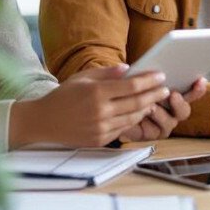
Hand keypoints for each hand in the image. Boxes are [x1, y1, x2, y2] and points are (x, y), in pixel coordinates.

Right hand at [9, 66, 169, 148]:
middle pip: (137, 103)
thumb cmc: (63, 96)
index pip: (132, 86)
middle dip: (155, 95)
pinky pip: (122, 129)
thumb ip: (107, 73)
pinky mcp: (99, 140)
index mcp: (97, 93)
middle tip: (166, 88)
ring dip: (146, 108)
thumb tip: (129, 69)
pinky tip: (139, 113)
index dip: (150, 80)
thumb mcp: (83, 78)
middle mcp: (100, 112)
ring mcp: (100, 128)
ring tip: (154, 100)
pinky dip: (133, 120)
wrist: (43, 122)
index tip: (161, 75)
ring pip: (133, 118)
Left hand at [119, 77, 207, 141]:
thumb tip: (162, 69)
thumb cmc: (130, 90)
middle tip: (173, 95)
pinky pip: (154, 130)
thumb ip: (152, 75)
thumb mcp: (141, 79)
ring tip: (151, 106)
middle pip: (184, 111)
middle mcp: (172, 112)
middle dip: (181, 103)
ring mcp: (163, 124)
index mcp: (175, 96)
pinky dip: (149, 123)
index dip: (198, 88)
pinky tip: (142, 115)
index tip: (200, 80)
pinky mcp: (151, 134)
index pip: (192, 92)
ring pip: (170, 121)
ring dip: (161, 113)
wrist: (114, 108)